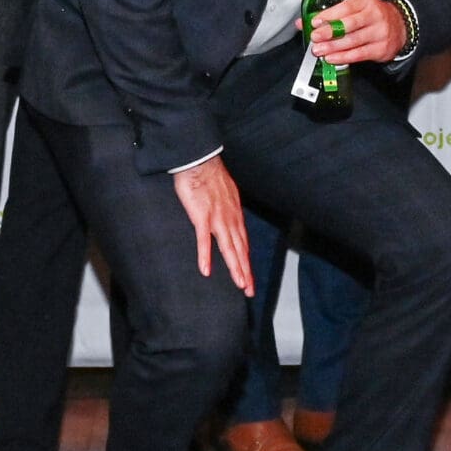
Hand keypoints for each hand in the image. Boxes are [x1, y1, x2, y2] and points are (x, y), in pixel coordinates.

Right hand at [171, 156, 253, 292]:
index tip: (249, 277)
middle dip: (246, 271)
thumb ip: (228, 209)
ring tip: (240, 285)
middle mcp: (230, 220)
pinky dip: (205, 256)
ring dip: (235, 268)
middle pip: (240, 250)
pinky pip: (203, 240)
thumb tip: (230, 217)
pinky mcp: (201, 217)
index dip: (246, 262)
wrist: (201, 160)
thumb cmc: (210, 175)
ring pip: (228, 249)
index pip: (243, 244)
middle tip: (250, 290)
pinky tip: (205, 270)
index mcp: (235, 215)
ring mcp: (217, 219)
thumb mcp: (226, 194)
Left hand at [299, 0, 406, 67]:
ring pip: (353, 41)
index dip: (329, 15)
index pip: (345, 7)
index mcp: (365, 1)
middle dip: (329, 32)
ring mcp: (380, 33)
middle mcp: (375, 15)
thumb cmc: (370, 16)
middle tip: (315, 38)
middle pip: (349, 25)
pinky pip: (359, 54)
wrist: (400, 26)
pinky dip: (344, 57)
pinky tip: (332, 58)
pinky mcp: (381, 48)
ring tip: (319, 50)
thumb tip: (302, 22)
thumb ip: (330, 14)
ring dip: (333, 47)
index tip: (315, 22)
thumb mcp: (354, 9)